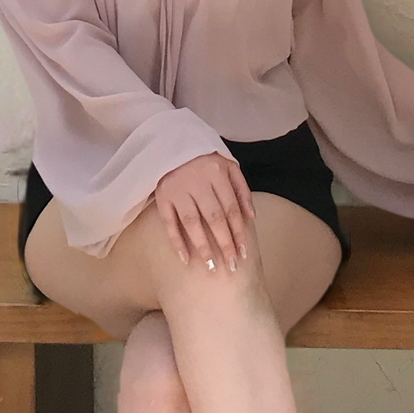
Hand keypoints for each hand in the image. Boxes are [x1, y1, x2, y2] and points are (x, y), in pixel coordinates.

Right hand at [154, 152, 254, 268]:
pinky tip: (185, 259)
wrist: (173, 146)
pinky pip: (169, 222)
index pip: (231, 208)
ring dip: (202, 246)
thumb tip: (251, 217)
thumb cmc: (206, 162)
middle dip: (224, 244)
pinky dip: (176, 241)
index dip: (238, 232)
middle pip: (214, 218)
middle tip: (231, 266)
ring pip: (192, 222)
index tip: (244, 253)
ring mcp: (178, 189)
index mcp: (217, 173)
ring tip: (211, 266)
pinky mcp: (162, 197)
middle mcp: (197, 182)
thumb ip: (242, 190)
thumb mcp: (229, 167)